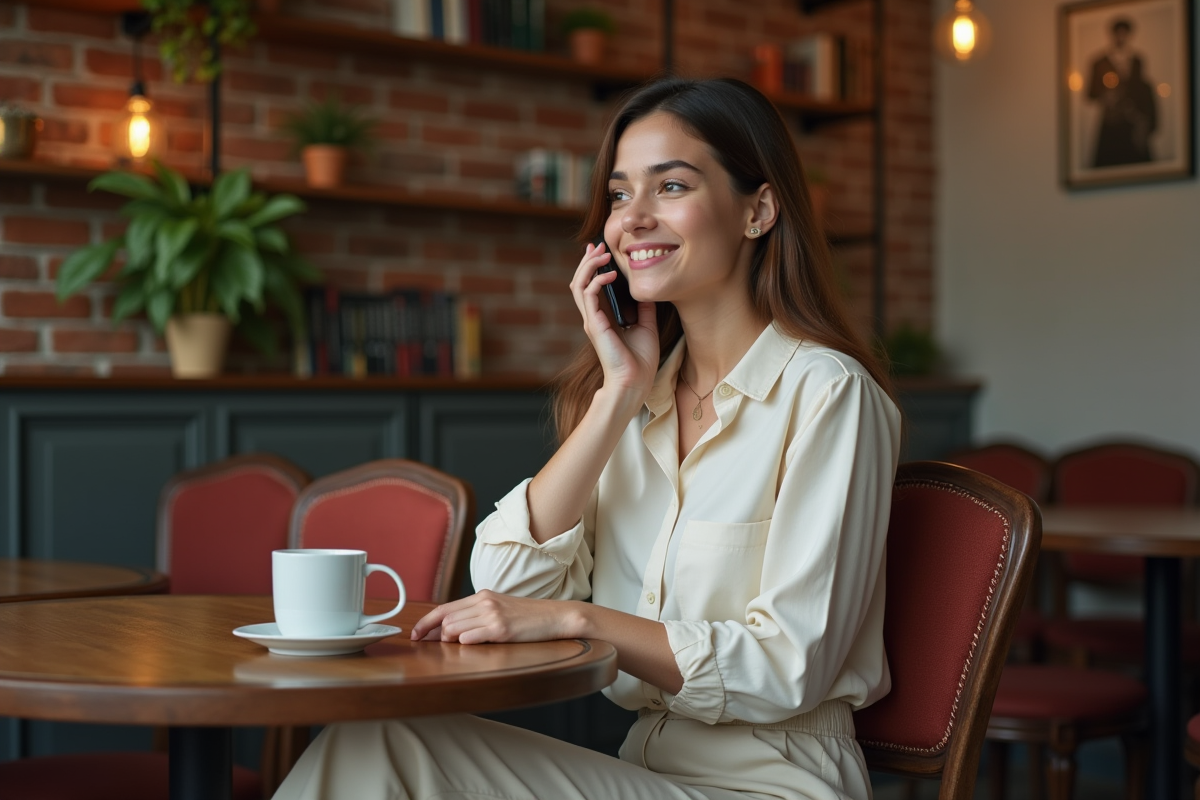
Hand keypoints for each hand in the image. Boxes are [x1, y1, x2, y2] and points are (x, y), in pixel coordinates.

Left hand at [410, 590, 584, 643]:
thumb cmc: (529, 617)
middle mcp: (484, 602)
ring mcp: (492, 615)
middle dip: (436, 636)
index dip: (425, 622)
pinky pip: (470, 637)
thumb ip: (477, 614)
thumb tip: (451, 630)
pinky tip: (474, 646)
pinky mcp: (501, 629)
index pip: (444, 608)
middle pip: (445, 619)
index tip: (415, 634)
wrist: (556, 616)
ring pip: (454, 629)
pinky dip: (466, 644)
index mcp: (482, 596)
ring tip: (463, 646)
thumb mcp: (500, 609)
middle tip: (435, 648)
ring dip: (451, 641)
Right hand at [569, 243, 658, 402]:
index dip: (593, 267)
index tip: (600, 251)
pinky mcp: (594, 324)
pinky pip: (588, 295)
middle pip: (580, 281)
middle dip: (587, 261)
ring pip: (579, 285)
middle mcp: (593, 317)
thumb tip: (646, 290)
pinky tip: (609, 274)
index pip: (591, 286)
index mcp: (603, 317)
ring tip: (600, 254)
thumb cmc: (640, 360)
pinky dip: (596, 281)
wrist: (636, 381)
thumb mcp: (647, 325)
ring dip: (588, 266)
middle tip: (596, 245)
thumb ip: (644, 308)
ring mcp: (591, 320)